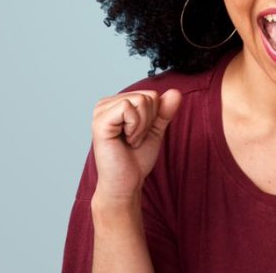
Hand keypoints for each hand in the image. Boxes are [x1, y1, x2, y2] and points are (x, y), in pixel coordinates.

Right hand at [91, 88, 181, 205]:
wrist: (126, 183)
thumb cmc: (136, 159)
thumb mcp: (155, 130)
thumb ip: (164, 111)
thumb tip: (175, 92)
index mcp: (117, 103)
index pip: (150, 94)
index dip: (154, 117)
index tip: (140, 134)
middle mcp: (106, 104)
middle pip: (147, 96)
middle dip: (148, 121)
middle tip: (134, 139)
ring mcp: (101, 111)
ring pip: (140, 100)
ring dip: (142, 126)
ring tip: (130, 140)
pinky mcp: (100, 121)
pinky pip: (129, 109)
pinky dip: (135, 128)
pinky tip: (125, 140)